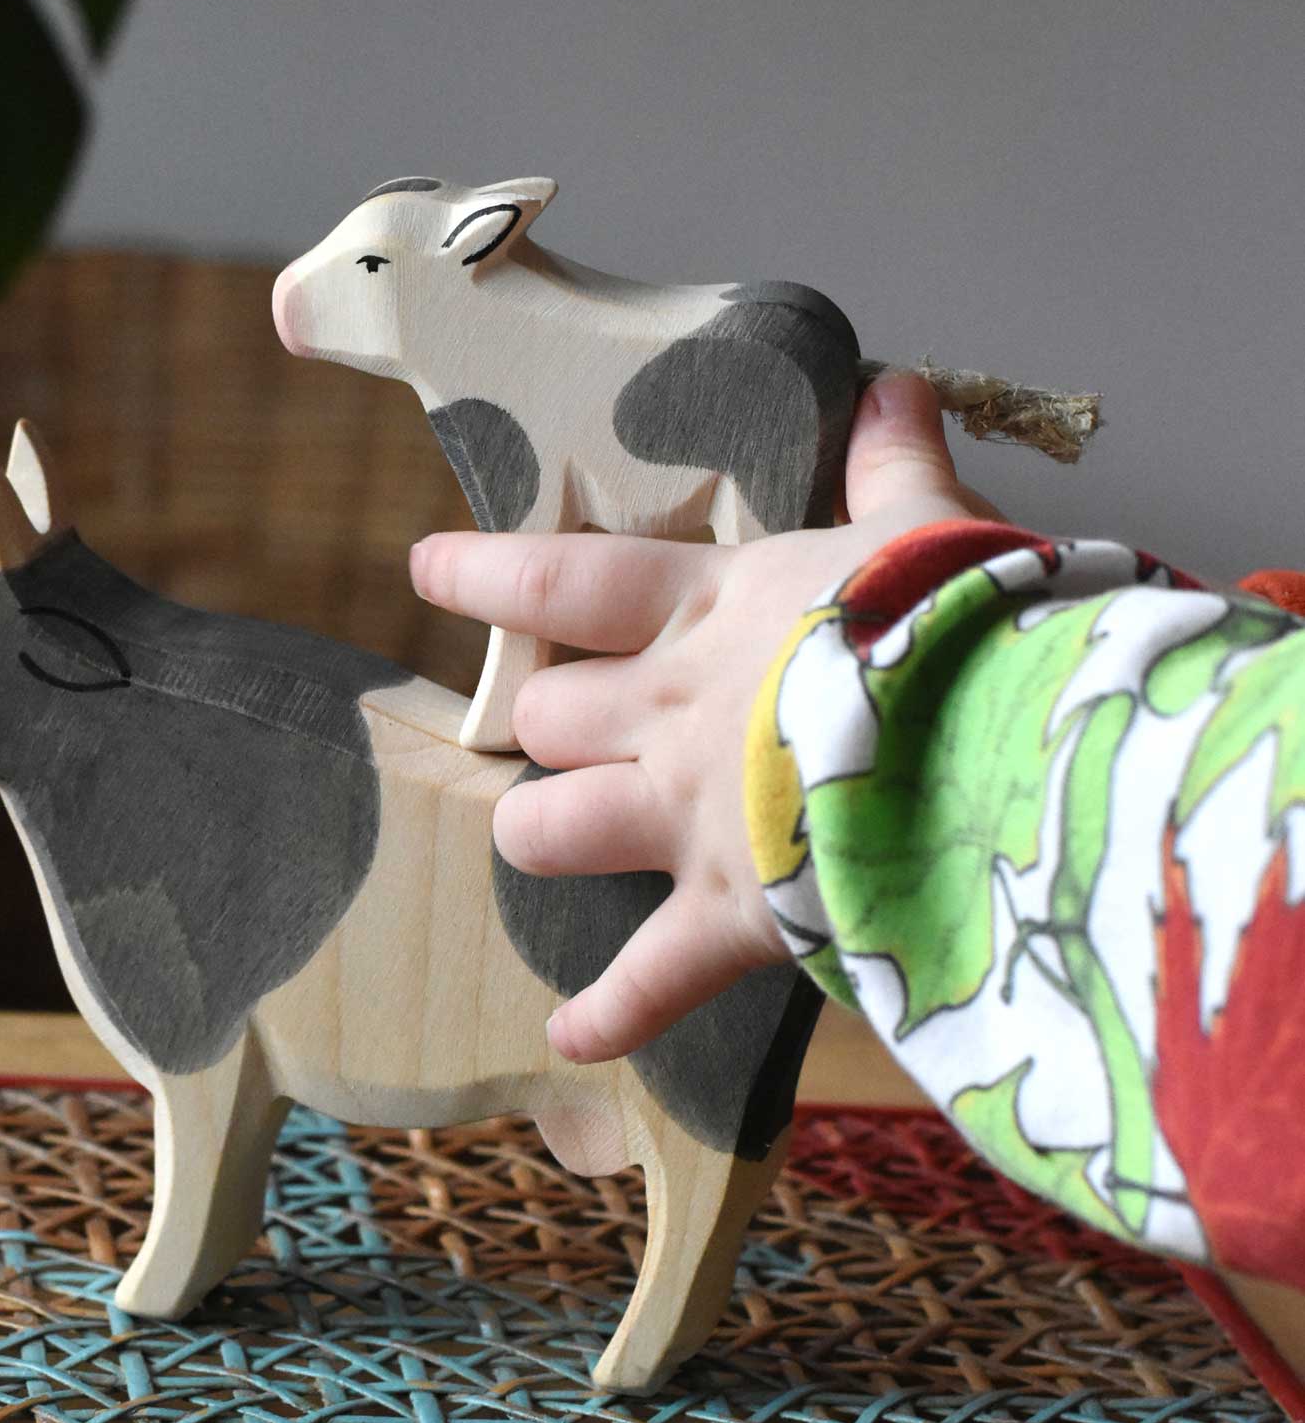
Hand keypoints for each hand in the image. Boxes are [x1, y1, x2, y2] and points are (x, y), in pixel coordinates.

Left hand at [408, 371, 1004, 1063]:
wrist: (995, 746)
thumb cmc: (961, 624)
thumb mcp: (927, 530)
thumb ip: (895, 463)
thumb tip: (892, 384)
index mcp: (713, 611)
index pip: (565, 579)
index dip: (487, 574)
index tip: (427, 568)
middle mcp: (673, 711)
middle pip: (548, 716)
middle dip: (546, 724)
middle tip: (564, 728)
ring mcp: (689, 816)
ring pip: (548, 828)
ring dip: (543, 832)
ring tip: (556, 834)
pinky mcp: (732, 915)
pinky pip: (647, 980)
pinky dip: (611, 1013)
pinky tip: (572, 1038)